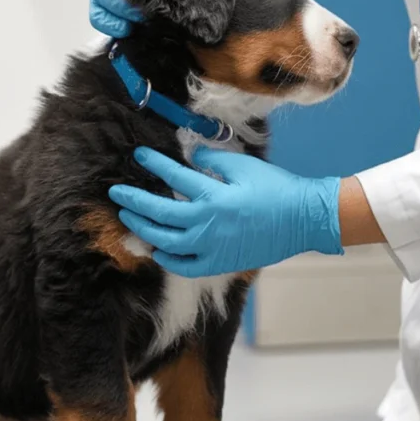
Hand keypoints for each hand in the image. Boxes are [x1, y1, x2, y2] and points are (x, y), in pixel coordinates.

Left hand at [108, 147, 343, 277]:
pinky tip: (156, 249)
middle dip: (134, 202)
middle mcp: (206, 224)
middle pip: (159, 213)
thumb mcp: (244, 166)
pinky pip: (183, 265)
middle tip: (117, 193)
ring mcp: (211, 247)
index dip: (154, 165)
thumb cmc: (276, 189)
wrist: (302, 219)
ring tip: (129, 218)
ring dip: (143, 228)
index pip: (173, 177)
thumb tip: (191, 155)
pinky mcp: (218, 263)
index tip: (139, 156)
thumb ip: (213, 160)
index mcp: (213, 196)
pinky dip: (166, 258)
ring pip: (165, 242)